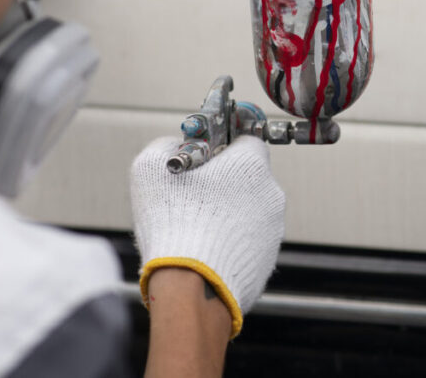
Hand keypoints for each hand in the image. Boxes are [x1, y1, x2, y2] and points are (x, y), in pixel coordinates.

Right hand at [130, 135, 285, 337]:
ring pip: (249, 211)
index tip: (203, 159)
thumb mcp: (152, 166)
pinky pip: (247, 241)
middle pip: (248, 178)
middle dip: (224, 183)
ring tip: (196, 229)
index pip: (246, 141)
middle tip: (193, 197)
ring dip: (228, 215)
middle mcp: (271, 193)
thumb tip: (176, 145)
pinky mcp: (268, 259)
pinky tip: (206, 250)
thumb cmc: (175, 222)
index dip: (221, 148)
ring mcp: (273, 229)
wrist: (193, 285)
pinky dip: (230, 243)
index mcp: (251, 164)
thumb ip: (167, 145)